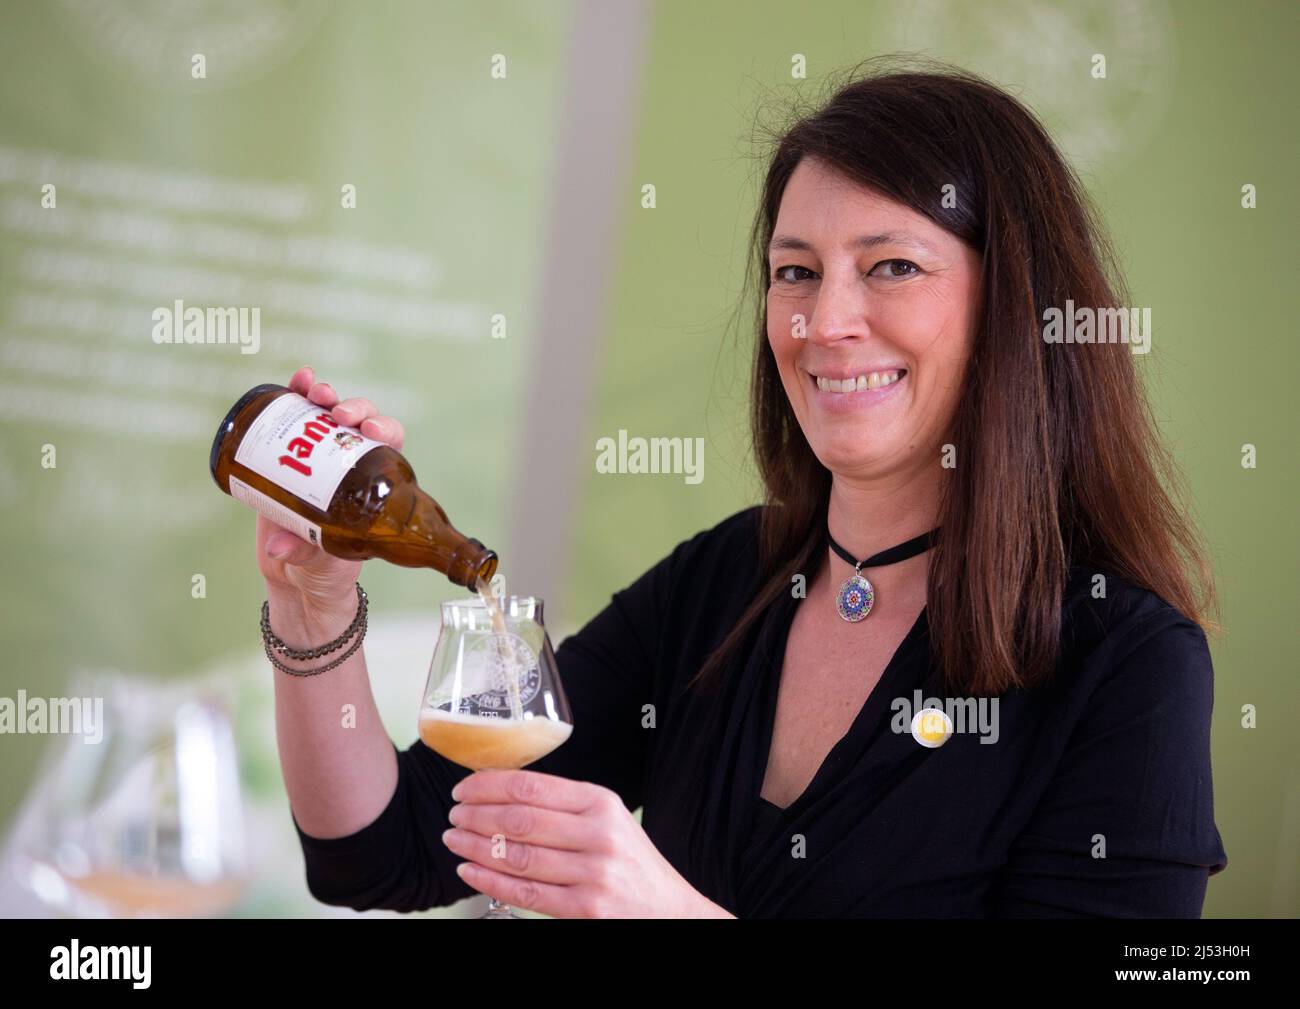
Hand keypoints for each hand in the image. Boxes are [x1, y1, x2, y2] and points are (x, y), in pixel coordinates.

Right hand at [256, 365, 406, 617]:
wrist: (296, 573)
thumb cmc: (324, 568)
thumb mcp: (320, 561)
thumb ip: (302, 551)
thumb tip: (279, 546)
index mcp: (374, 484)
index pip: (389, 445)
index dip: (385, 430)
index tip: (372, 431)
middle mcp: (351, 463)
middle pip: (362, 422)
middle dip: (355, 408)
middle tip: (340, 414)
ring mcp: (321, 454)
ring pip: (331, 413)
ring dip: (326, 395)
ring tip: (315, 392)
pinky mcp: (291, 453)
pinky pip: (298, 416)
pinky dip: (299, 393)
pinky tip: (298, 381)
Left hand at [442, 769, 733, 918]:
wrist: (668, 909)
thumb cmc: (630, 860)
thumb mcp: (608, 818)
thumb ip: (564, 804)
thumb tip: (501, 791)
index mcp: (600, 802)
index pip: (531, 786)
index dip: (488, 785)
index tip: (464, 788)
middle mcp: (599, 834)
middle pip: (519, 819)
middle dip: (476, 815)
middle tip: (453, 815)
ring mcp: (592, 874)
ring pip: (517, 856)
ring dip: (475, 847)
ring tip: (454, 840)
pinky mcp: (585, 909)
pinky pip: (525, 893)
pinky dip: (490, 881)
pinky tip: (470, 872)